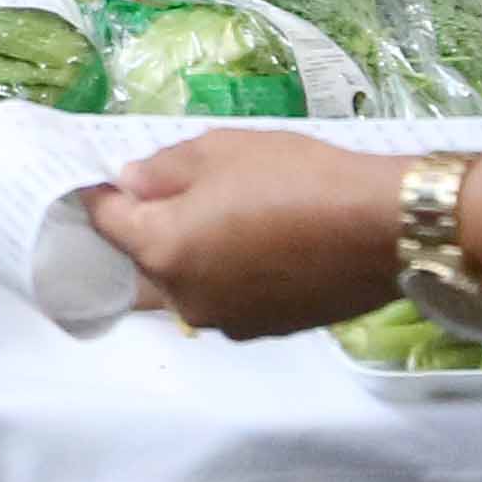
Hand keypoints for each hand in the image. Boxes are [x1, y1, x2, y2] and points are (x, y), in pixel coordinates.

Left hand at [80, 129, 409, 337]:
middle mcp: (184, 299)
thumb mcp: (219, 151)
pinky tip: (257, 243)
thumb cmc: (295, 178)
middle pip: (143, 261)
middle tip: (168, 191)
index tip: (102, 177)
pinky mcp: (266, 331)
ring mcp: (226, 321)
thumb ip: (162, 169)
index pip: (106, 224)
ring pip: (186, 283)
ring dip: (189, 254)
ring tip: (220, 215)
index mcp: (162, 251)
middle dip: (146, 228)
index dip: (100, 195)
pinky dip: (227, 273)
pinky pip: (225, 297)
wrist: (380, 229)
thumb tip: (128, 183)